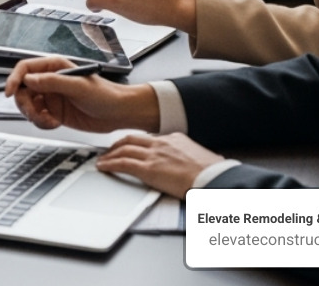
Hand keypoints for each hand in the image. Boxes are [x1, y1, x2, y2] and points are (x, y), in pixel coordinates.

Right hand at [4, 56, 159, 133]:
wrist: (119, 114)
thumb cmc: (106, 94)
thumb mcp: (78, 86)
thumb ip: (53, 81)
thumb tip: (29, 79)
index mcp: (54, 67)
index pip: (25, 68)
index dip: (14, 79)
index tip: (10, 92)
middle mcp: (50, 81)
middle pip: (22, 89)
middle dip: (25, 104)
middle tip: (34, 113)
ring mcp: (51, 97)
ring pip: (28, 106)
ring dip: (34, 116)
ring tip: (48, 121)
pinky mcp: (54, 112)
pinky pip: (38, 118)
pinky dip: (42, 123)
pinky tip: (54, 124)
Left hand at [96, 133, 224, 198]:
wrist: (215, 179)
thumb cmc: (214, 173)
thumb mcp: (205, 159)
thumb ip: (196, 159)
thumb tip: (206, 162)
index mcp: (175, 139)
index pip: (149, 138)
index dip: (136, 142)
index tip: (130, 146)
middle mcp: (162, 143)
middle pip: (132, 139)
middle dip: (118, 145)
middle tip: (110, 150)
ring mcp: (154, 155)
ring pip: (124, 150)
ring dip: (110, 155)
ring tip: (103, 159)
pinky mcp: (148, 170)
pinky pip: (122, 164)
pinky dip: (110, 164)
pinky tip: (103, 167)